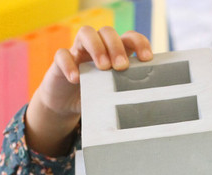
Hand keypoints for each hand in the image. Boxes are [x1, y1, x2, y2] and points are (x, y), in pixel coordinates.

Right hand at [26, 26, 152, 155]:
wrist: (68, 104)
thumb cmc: (97, 96)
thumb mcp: (115, 94)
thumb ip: (129, 93)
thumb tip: (151, 106)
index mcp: (115, 52)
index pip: (129, 37)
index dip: (139, 43)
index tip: (147, 59)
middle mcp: (98, 46)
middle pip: (108, 32)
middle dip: (116, 46)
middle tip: (122, 66)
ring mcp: (78, 51)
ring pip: (86, 33)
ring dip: (97, 48)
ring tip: (103, 67)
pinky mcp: (60, 62)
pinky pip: (62, 54)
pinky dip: (69, 65)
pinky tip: (76, 79)